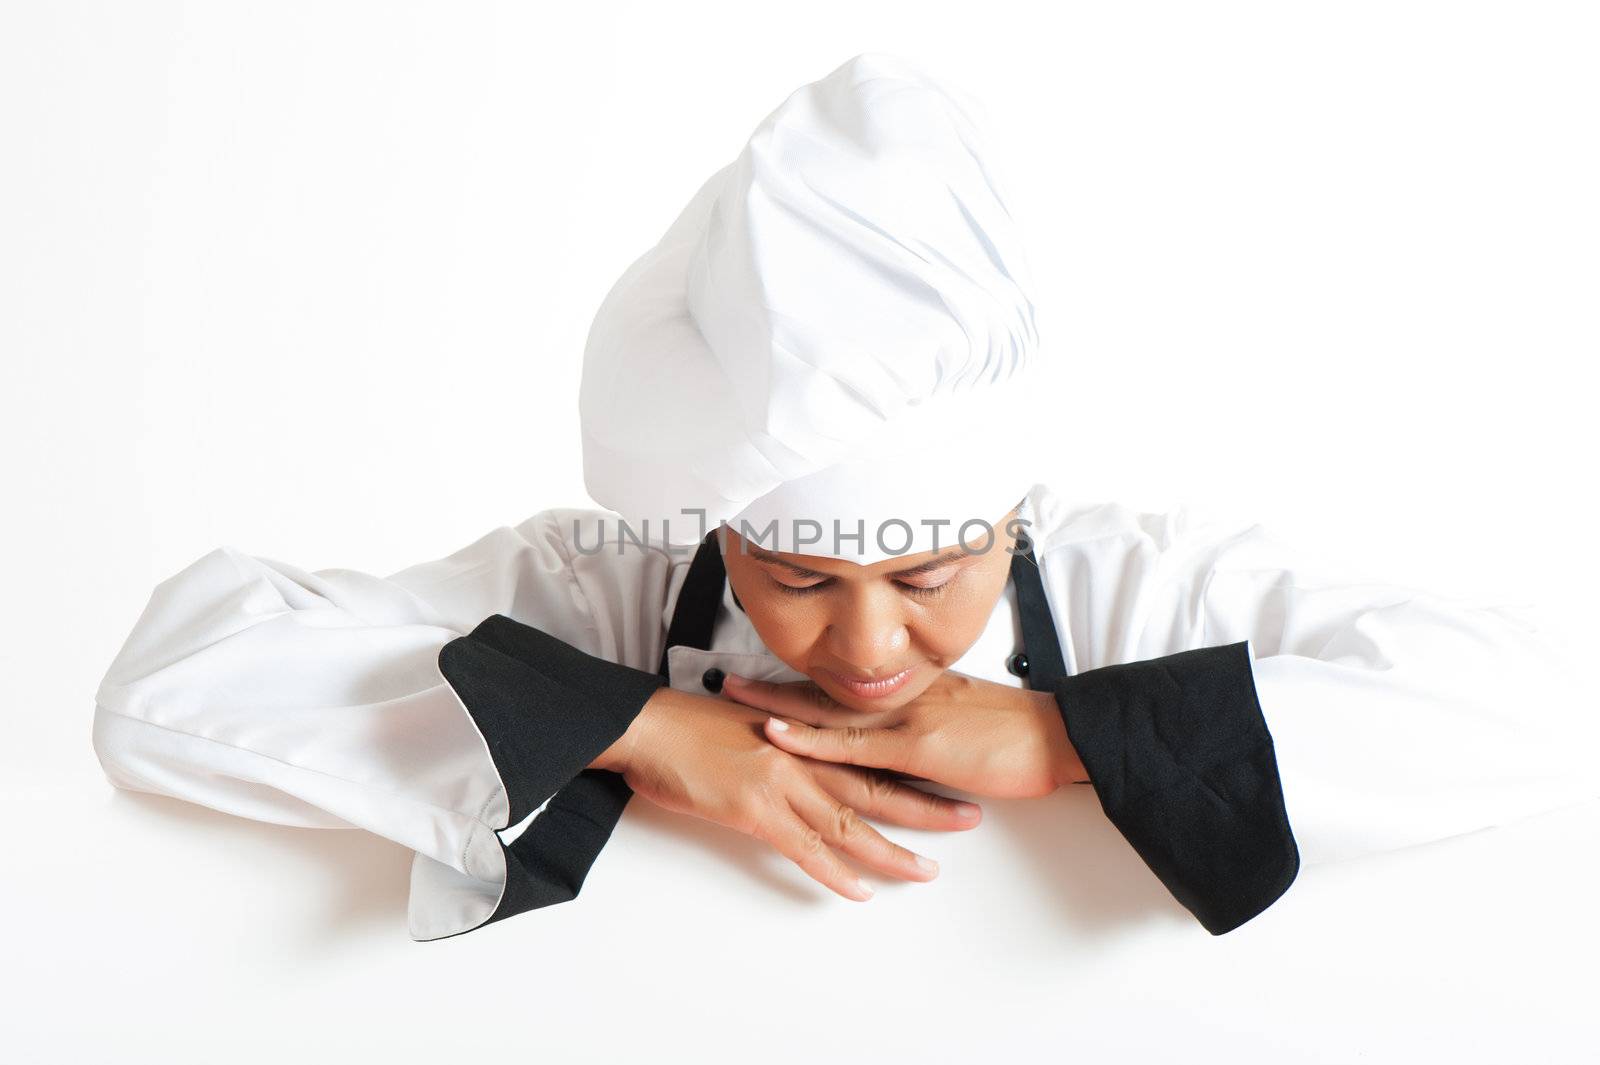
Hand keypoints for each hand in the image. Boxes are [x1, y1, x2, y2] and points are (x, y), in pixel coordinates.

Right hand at [591, 686, 981, 900]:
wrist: (648, 725)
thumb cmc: (689, 724)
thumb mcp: (750, 725)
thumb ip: (788, 744)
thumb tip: (807, 760)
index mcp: (806, 734)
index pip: (873, 752)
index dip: (915, 765)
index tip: (951, 773)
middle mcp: (805, 756)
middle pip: (878, 784)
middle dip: (927, 806)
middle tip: (970, 818)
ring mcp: (783, 781)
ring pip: (851, 821)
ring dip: (891, 850)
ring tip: (926, 871)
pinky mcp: (756, 807)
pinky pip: (804, 847)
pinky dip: (833, 871)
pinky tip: (857, 891)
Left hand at [719, 670, 1088, 798]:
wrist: (1062, 737)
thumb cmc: (1027, 733)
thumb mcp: (974, 720)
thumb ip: (939, 725)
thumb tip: (920, 740)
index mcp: (918, 690)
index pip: (852, 681)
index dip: (808, 678)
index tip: (771, 671)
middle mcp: (905, 697)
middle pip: (826, 686)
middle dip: (776, 682)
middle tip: (728, 675)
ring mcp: (907, 719)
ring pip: (828, 708)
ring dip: (777, 702)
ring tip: (732, 694)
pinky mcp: (916, 747)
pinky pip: (852, 743)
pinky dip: (811, 737)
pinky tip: (778, 732)